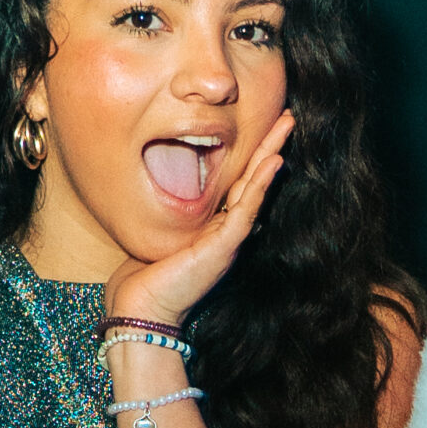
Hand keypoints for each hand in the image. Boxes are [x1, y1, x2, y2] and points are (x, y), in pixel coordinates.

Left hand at [103, 109, 293, 326]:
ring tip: (287, 125)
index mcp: (211, 229)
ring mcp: (227, 238)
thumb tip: (156, 189)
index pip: (236, 185)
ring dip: (272, 154)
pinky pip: (248, 207)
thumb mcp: (155, 235)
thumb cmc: (141, 279)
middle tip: (287, 117)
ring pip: (256, 188)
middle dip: (269, 146)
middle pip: (253, 180)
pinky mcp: (224, 245)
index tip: (258, 128)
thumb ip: (166, 215)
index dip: (249, 156)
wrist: (139, 310)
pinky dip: (261, 182)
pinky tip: (273, 160)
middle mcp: (225, 232)